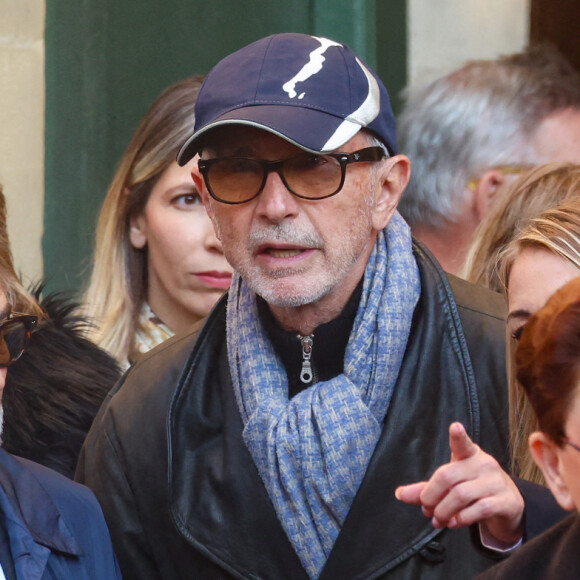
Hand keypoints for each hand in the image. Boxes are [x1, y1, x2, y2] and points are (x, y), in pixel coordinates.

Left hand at [395, 422, 523, 543]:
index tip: (455, 427)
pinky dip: (461, 519)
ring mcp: (496, 482)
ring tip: (438, 520)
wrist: (508, 504)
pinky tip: (454, 523)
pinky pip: (479, 509)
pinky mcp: (505, 501)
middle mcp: (484, 464)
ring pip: (461, 495)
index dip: (458, 436)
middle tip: (426, 510)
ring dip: (444, 511)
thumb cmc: (474, 487)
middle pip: (448, 476)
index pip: (462, 443)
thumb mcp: (451, 484)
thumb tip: (399, 494)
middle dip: (431, 495)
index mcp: (469, 454)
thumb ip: (426, 488)